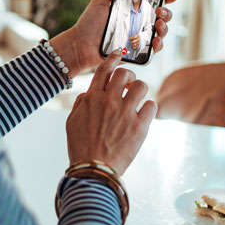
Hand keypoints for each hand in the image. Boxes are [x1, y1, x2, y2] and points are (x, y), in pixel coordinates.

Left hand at [50, 0, 178, 74]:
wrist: (81, 44)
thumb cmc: (89, 23)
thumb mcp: (101, 0)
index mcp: (132, 9)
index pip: (154, 1)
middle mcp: (138, 22)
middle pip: (162, 16)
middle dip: (167, 12)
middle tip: (160, 11)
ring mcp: (139, 37)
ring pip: (160, 32)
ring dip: (164, 27)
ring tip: (158, 24)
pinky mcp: (137, 51)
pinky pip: (153, 49)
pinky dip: (158, 45)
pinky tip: (155, 41)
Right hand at [66, 51, 155, 174]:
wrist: (94, 170)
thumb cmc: (81, 147)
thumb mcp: (72, 122)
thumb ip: (81, 103)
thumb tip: (89, 93)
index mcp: (92, 98)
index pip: (104, 69)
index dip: (113, 58)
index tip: (119, 54)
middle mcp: (109, 101)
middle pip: (125, 74)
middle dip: (129, 76)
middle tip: (129, 85)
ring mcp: (126, 113)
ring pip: (142, 86)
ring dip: (140, 90)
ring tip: (138, 99)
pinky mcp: (140, 126)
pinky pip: (152, 105)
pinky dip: (150, 107)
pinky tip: (145, 114)